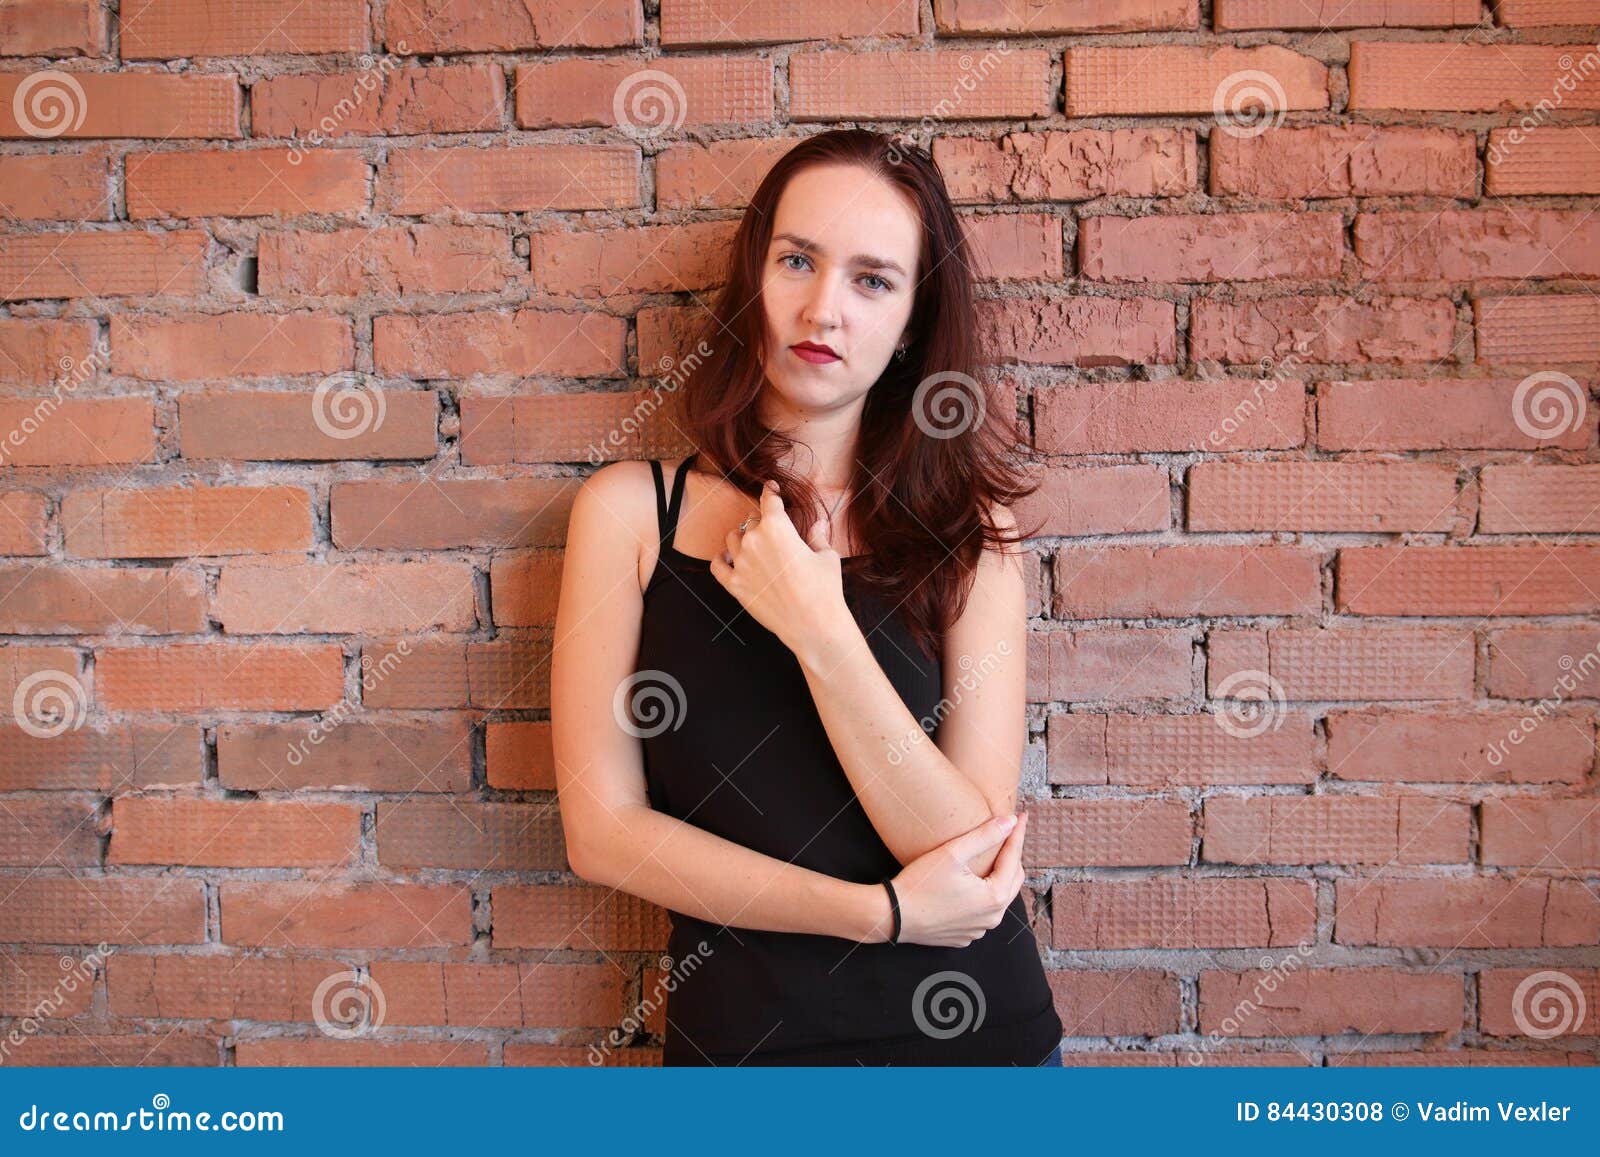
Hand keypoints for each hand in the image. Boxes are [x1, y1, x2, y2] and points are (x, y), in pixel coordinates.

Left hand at [708, 479, 851, 655]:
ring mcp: (741, 563)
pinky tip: (727, 558)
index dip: (770, 491)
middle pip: (751, 521)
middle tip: (771, 531)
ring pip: (732, 539)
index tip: (770, 488)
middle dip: (761, 523)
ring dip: (740, 538)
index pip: (769, 501)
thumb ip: (817, 536)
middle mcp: (755, 540)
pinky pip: (717, 565)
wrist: (813, 624)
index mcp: (778, 527)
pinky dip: (721, 559)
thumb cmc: (824, 589)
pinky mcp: (734, 585)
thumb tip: (819, 523)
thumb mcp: (826, 557)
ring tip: (750, 544)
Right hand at [882, 812, 1028, 947]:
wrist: (893, 917)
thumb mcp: (952, 854)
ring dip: (999, 876)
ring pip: (999, 897)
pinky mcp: (964, 935)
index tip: (1022, 816)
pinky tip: (971, 883)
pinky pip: (982, 912)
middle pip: (1012, 879)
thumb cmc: (920, 884)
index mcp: (994, 897)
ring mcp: (979, 930)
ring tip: (993, 857)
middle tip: (1010, 834)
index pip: (1013, 858)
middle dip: (1013, 855)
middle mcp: (992, 918)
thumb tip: (1011, 822)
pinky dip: (982, 895)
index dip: (1018, 834)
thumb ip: (985, 836)